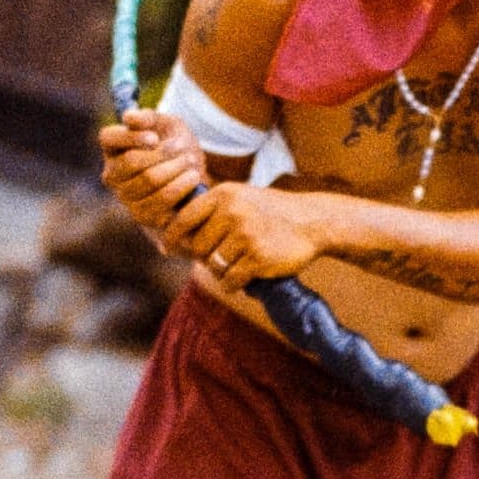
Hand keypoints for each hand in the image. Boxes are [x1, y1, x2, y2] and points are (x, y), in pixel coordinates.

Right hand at [100, 108, 206, 240]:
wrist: (192, 176)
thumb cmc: (175, 144)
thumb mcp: (168, 124)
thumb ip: (149, 118)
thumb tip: (129, 118)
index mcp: (112, 146)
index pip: (109, 137)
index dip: (132, 137)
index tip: (155, 138)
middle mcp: (112, 174)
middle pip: (131, 161)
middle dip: (162, 153)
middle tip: (184, 147)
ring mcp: (125, 197)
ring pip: (149, 180)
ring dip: (176, 168)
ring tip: (192, 161)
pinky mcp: (141, 215)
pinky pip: (162, 200)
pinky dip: (182, 187)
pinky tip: (194, 178)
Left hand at [169, 182, 322, 290]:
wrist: (311, 221)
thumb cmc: (271, 212)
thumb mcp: (241, 197)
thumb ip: (212, 210)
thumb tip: (176, 236)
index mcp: (224, 195)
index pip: (185, 218)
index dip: (173, 236)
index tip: (167, 248)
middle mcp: (232, 212)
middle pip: (199, 246)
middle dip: (205, 257)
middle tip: (219, 258)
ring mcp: (245, 235)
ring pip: (214, 265)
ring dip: (221, 271)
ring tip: (234, 266)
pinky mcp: (258, 258)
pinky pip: (230, 279)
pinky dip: (232, 284)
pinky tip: (242, 279)